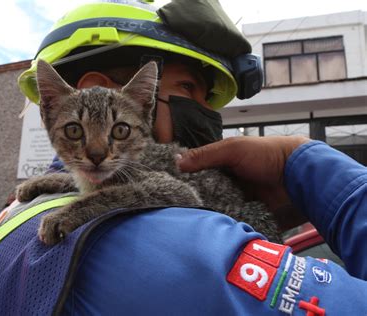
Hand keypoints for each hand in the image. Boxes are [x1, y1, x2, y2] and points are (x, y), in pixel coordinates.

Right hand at [177, 136, 309, 229]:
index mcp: (221, 166)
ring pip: (213, 210)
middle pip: (202, 195)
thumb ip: (205, 155)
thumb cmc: (265, 154)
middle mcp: (225, 184)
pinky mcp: (246, 217)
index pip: (196, 174)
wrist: (299, 175)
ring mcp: (235, 201)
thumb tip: (176, 162)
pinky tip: (206, 231)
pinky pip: (229, 223)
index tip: (165, 189)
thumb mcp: (232, 149)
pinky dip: (220, 226)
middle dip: (191, 201)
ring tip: (184, 224)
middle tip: (172, 211)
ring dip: (204, 215)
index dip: (182, 181)